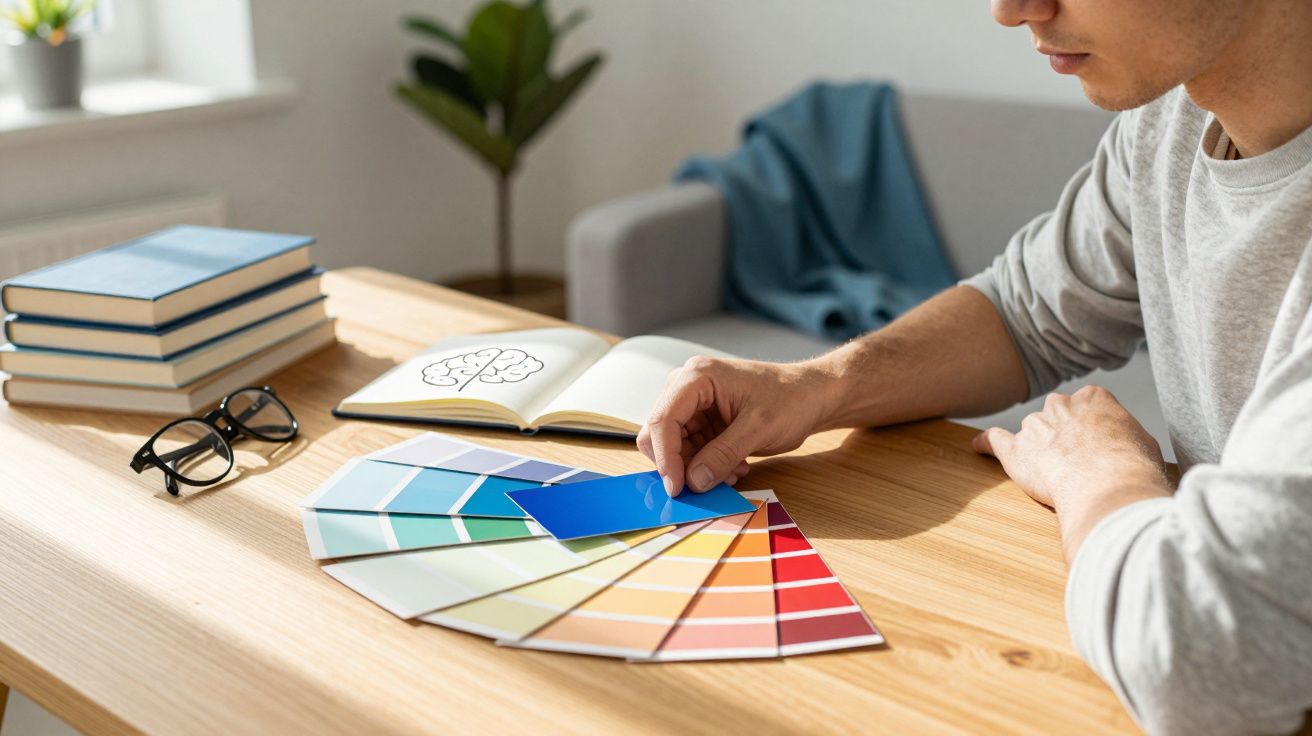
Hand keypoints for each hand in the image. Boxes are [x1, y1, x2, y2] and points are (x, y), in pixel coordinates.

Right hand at [637, 356, 829, 495]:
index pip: (663, 419)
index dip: (665, 457)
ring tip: (731, 474)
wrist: (813, 395)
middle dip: (679, 464)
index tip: (676, 488)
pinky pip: (691, 449)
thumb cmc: (791, 399)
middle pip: (661, 432)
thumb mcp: (759, 428)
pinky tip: (734, 468)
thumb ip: (723, 455)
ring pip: (675, 445)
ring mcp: (696, 404)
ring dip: (697, 467)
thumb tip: (694, 481)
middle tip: (702, 487)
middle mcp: (689, 387)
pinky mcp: (704, 419)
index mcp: (698, 377)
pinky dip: (707, 465)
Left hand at [972, 385, 1171, 560]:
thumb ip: (1126, 437)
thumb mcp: (1144, 443)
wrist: (1108, 486)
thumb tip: (1129, 447)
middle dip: (1063, 435)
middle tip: (1077, 461)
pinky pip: (995, 441)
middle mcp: (1060, 405)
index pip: (1088, 405)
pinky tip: (980, 447)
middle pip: (1057, 415)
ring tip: (1052, 473)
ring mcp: (1035, 426)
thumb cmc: (1133, 468)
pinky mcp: (1015, 450)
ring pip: (1032, 432)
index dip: (1092, 429)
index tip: (1098, 445)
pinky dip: (986, 444)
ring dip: (1039, 449)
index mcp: (1093, 398)